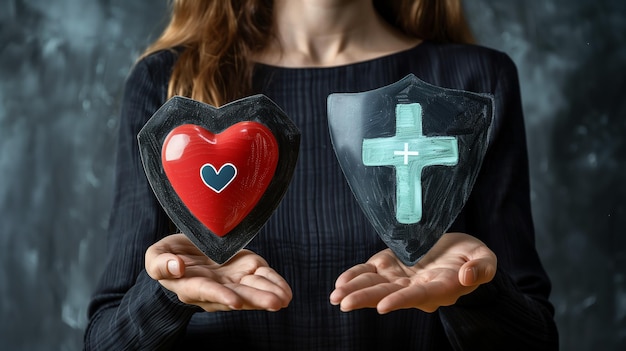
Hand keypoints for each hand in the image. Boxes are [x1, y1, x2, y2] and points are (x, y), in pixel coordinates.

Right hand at [146, 234, 291, 311]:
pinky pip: (261, 280)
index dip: (220, 296)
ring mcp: (233, 282)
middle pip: (237, 296)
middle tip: (274, 303)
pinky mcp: (246, 272)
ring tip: (285, 298)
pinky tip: (286, 292)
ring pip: (253, 290)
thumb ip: (161, 263)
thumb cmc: (168, 257)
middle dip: (256, 299)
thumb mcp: (156, 256)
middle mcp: (215, 289)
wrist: (186, 253)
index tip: (235, 302)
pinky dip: (274, 284)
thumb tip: (176, 267)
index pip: (206, 292)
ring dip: (269, 294)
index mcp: (191, 287)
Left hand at [329, 232, 495, 313]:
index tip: (383, 306)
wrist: (454, 251)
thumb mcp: (483, 257)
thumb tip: (468, 277)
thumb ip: (481, 267)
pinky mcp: (388, 266)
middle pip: (389, 295)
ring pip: (375, 286)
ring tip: (335, 297)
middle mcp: (416, 288)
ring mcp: (400, 278)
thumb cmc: (471, 256)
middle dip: (366, 299)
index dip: (402, 300)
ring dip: (355, 291)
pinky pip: (369, 273)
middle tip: (344, 304)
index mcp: (440, 287)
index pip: (419, 296)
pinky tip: (340, 284)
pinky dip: (354, 277)